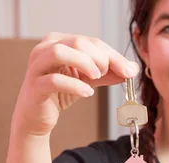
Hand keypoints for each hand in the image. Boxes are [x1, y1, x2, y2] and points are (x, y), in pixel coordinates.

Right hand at [11, 32, 139, 136]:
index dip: (113, 55)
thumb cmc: (62, 91)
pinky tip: (87, 92)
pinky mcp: (35, 86)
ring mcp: (37, 66)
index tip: (129, 71)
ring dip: (84, 63)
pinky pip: (54, 80)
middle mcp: (45, 48)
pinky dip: (75, 85)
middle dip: (100, 58)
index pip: (91, 41)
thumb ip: (110, 73)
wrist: (38, 115)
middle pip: (78, 42)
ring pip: (59, 52)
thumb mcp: (89, 79)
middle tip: (108, 74)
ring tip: (97, 77)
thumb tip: (133, 68)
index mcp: (59, 41)